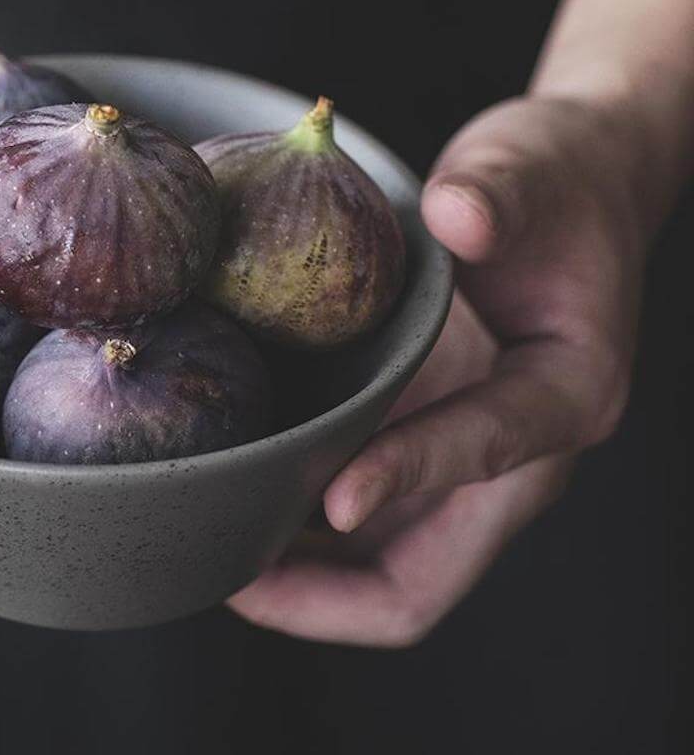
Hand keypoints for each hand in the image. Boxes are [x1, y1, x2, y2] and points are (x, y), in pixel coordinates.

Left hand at [231, 95, 642, 644]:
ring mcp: (454, 466)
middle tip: (221, 571)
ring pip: (370, 570)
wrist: (567, 186)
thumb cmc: (556, 180)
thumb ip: (496, 195)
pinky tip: (228, 493)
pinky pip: (350, 523)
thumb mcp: (528, 171)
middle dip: (317, 598)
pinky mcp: (413, 445)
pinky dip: (291, 527)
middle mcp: (511, 459)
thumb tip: (457, 216)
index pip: (479, 459)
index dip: (403, 475)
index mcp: (564, 397)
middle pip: (415, 582)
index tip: (323, 493)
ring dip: (292, 580)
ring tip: (202, 551)